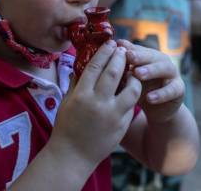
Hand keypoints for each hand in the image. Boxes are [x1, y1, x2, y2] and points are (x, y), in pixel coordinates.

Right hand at [50, 40, 141, 165]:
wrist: (72, 156)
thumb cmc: (66, 127)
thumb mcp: (66, 102)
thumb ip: (76, 82)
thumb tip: (82, 64)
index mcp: (81, 95)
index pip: (96, 66)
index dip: (105, 52)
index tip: (111, 43)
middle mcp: (98, 103)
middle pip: (114, 72)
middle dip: (121, 57)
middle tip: (123, 50)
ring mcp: (112, 115)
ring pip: (131, 89)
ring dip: (134, 77)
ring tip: (133, 71)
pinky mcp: (122, 125)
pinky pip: (130, 106)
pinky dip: (131, 95)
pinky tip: (130, 90)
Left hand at [119, 39, 184, 123]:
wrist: (157, 110)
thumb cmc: (141, 89)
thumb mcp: (131, 78)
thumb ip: (125, 64)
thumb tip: (116, 44)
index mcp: (150, 57)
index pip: (140, 49)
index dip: (129, 48)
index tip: (118, 47)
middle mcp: (162, 62)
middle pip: (153, 55)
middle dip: (140, 56)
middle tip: (128, 56)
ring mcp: (173, 75)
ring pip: (165, 68)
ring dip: (152, 70)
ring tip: (138, 74)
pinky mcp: (179, 89)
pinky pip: (172, 90)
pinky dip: (161, 94)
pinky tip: (150, 98)